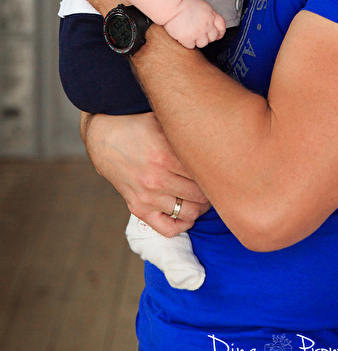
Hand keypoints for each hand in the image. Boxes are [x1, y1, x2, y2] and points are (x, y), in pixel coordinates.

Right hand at [81, 110, 210, 235]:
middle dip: (212, 191)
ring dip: (202, 206)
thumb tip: (216, 134)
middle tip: (216, 184)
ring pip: (189, 212)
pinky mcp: (138, 208)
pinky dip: (183, 224)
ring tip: (205, 197)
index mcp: (166, 155)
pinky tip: (188, 213)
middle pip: (200, 195)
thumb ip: (186, 131)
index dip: (216, 172)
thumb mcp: (163, 122)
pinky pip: (168, 228)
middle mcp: (157, 179)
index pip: (204, 173)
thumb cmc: (139, 127)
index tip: (221, 169)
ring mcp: (147, 196)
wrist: (104, 139)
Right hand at [164, 0, 225, 48]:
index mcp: (211, 15)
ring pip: (203, 44)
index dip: (220, 32)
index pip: (221, 27)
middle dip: (207, 37)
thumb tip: (210, 24)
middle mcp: (207, 25)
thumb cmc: (184, 3)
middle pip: (212, 37)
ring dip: (197, 41)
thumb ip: (208, 16)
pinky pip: (191, 46)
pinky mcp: (187, 38)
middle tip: (199, 34)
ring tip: (190, 34)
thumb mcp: (202, 7)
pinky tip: (183, 36)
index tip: (217, 35)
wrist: (172, 4)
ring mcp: (198, 33)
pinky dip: (187, 43)